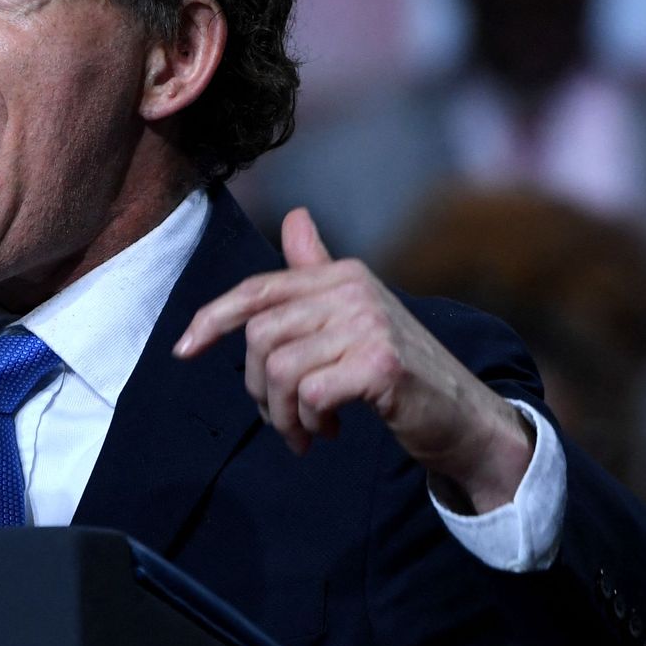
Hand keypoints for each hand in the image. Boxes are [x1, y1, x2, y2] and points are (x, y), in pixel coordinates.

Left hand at [174, 208, 532, 512]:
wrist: (463, 416)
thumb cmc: (398, 369)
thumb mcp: (355, 315)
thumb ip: (317, 271)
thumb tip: (294, 216)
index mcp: (340, 275)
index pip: (256, 291)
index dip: (211, 320)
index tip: (182, 350)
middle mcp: (354, 290)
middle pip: (260, 337)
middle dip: (257, 389)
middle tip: (281, 417)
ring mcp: (369, 325)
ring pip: (280, 371)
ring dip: (282, 415)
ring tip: (303, 429)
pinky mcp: (381, 364)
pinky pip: (309, 394)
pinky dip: (309, 421)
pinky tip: (329, 429)